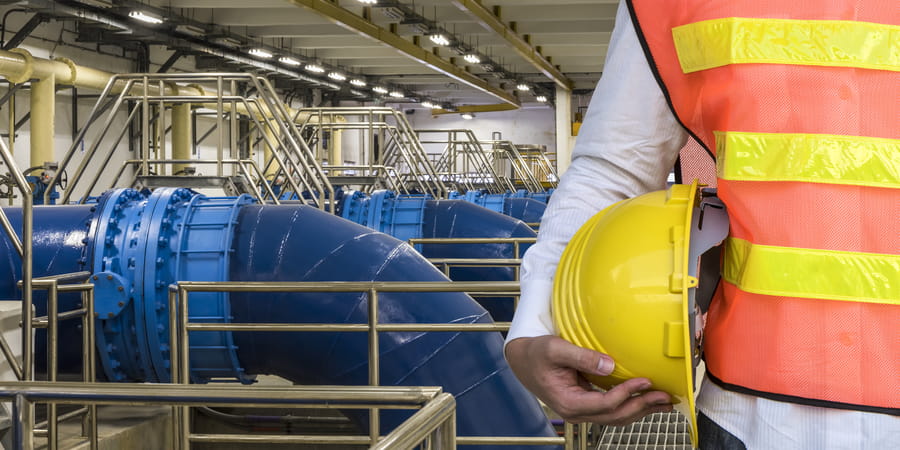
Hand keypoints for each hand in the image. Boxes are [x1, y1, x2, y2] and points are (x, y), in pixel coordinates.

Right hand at [505, 335, 672, 425]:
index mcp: (568, 402)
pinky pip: (611, 410)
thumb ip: (582, 357)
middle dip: (642, 406)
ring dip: (641, 410)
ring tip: (663, 403)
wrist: (522, 360)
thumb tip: (609, 365)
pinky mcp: (585, 404)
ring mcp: (581, 410)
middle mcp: (576, 412)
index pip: (605, 403)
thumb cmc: (535, 353)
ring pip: (616, 417)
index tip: (645, 381)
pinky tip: (644, 400)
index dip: (628, 393)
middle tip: (665, 397)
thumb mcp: (555, 349)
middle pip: (616, 415)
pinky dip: (630, 405)